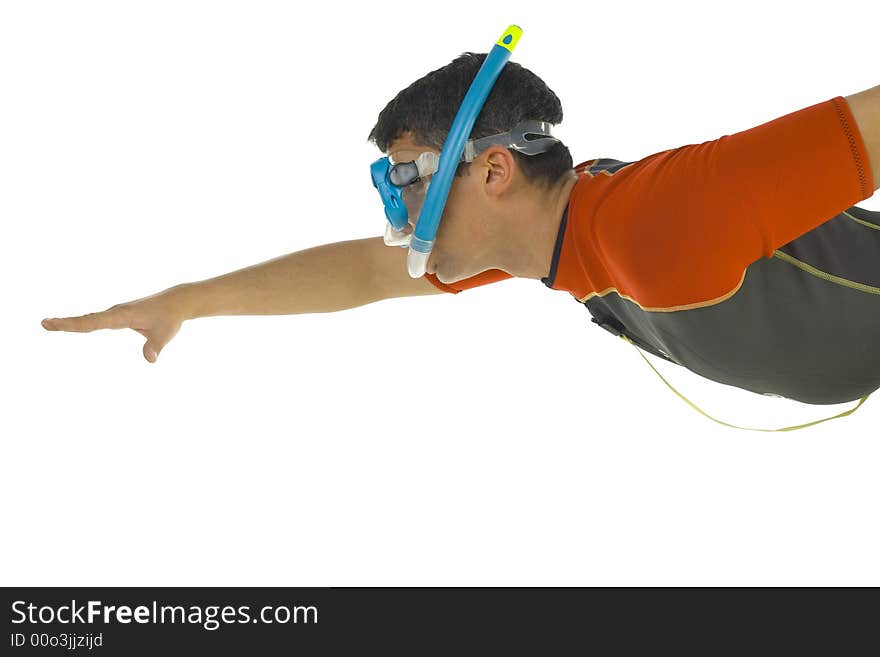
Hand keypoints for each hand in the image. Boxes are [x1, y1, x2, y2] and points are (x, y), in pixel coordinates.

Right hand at [41, 286, 189, 362]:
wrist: (176, 302)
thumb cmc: (170, 318)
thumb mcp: (165, 334)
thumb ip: (156, 347)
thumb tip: (150, 359)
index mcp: (122, 315)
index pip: (93, 322)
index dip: (73, 324)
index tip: (54, 322)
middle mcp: (116, 312)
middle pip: (87, 320)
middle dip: (66, 323)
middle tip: (43, 324)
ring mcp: (116, 313)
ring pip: (90, 319)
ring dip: (71, 322)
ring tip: (48, 324)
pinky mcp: (119, 316)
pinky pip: (97, 320)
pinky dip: (82, 323)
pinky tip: (71, 326)